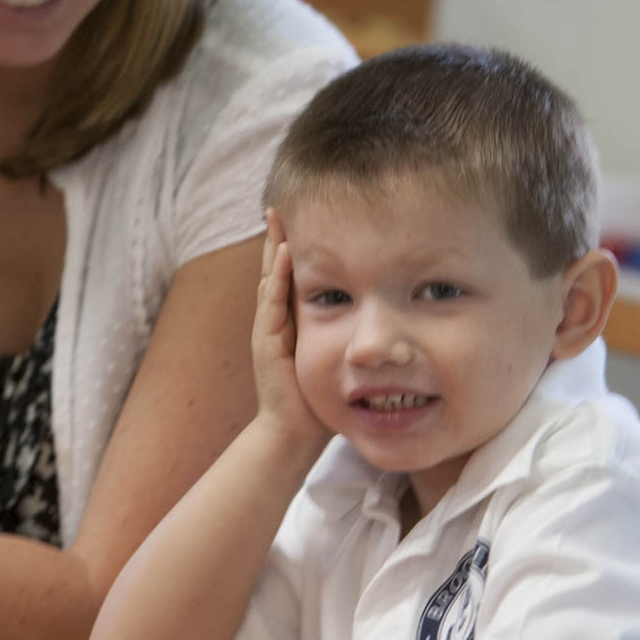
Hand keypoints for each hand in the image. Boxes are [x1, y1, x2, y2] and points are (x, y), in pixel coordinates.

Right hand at [253, 210, 329, 445]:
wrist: (293, 433)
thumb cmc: (317, 400)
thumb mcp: (332, 355)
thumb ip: (341, 333)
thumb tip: (373, 316)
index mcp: (289, 321)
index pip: (288, 276)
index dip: (290, 247)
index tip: (297, 218)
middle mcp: (274, 320)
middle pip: (274, 270)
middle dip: (277, 237)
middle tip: (278, 206)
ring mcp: (267, 330)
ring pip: (270, 279)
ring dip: (274, 248)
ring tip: (277, 219)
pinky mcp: (266, 342)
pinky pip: (272, 303)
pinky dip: (278, 277)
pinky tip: (286, 255)